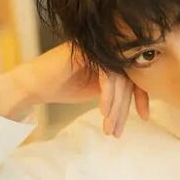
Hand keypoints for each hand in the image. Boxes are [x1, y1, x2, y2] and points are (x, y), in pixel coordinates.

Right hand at [0, 42, 148, 136]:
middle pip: (129, 77)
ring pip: (119, 78)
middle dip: (126, 107)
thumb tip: (141, 100)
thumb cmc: (63, 87)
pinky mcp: (87, 52)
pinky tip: (103, 112)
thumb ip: (118, 90)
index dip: (143, 96)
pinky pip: (107, 74)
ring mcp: (97, 49)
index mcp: (112, 57)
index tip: (145, 117)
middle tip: (119, 131)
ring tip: (110, 128)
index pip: (136, 74)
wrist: (34, 85)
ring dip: (115, 107)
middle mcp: (107, 50)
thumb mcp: (98, 91)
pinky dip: (107, 95)